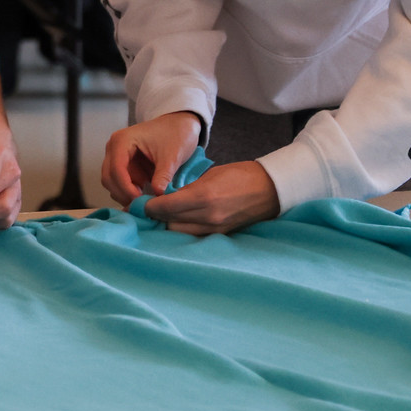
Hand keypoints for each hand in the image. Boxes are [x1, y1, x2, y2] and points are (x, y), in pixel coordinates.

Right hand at [99, 112, 201, 206]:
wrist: (179, 125)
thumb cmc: (175, 134)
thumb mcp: (172, 156)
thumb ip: (163, 175)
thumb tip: (157, 195)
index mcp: (122, 140)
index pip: (116, 169)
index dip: (126, 188)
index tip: (140, 201)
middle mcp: (114, 148)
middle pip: (108, 177)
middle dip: (123, 193)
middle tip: (142, 205)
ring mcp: (116, 156)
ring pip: (111, 182)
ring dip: (125, 193)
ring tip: (145, 201)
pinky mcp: (123, 164)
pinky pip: (119, 182)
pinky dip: (129, 191)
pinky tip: (144, 195)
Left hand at [140, 160, 279, 234]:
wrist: (270, 189)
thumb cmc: (239, 175)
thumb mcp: (209, 175)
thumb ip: (187, 188)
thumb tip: (166, 196)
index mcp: (203, 196)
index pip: (165, 207)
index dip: (149, 206)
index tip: (141, 202)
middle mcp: (207, 216)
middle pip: (169, 224)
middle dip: (157, 217)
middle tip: (149, 208)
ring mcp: (215, 228)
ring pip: (180, 233)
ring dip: (169, 224)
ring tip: (163, 215)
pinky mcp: (221, 234)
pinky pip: (195, 236)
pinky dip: (184, 229)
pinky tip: (180, 221)